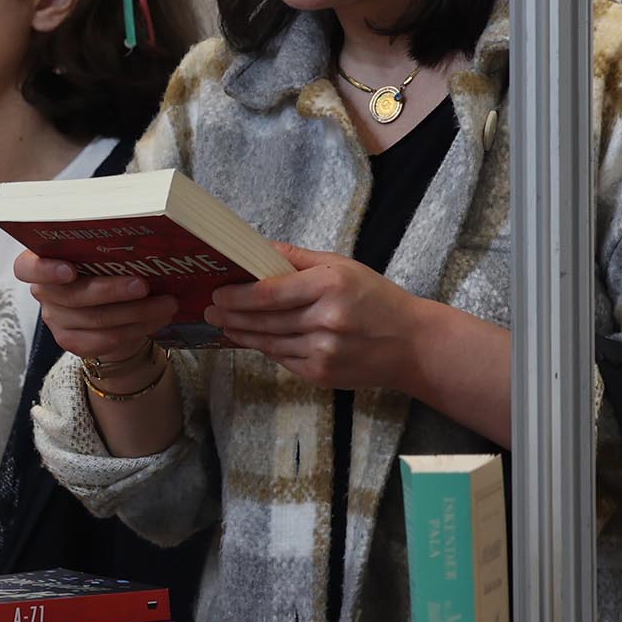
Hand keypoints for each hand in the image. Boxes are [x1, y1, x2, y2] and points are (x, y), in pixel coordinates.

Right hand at [14, 249, 180, 364]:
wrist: (105, 304)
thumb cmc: (102, 264)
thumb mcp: (98, 249)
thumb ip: (104, 242)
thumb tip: (142, 232)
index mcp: (40, 261)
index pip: (27, 268)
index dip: (45, 270)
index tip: (70, 270)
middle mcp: (44, 292)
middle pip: (74, 296)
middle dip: (113, 291)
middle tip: (143, 285)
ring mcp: (56, 319)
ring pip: (96, 320)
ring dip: (137, 313)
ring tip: (166, 304)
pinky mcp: (71, 342)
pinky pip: (104, 340)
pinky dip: (135, 330)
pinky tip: (157, 320)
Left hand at [209, 245, 432, 393]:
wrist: (411, 344)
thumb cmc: (376, 298)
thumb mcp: (342, 266)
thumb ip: (297, 257)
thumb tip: (257, 247)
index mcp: (330, 285)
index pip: (270, 293)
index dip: (238, 295)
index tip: (218, 293)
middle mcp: (326, 319)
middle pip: (264, 319)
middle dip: (231, 315)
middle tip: (210, 309)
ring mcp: (323, 351)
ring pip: (269, 343)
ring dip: (242, 334)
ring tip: (224, 325)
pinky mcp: (322, 374)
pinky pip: (283, 360)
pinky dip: (265, 349)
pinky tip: (252, 339)